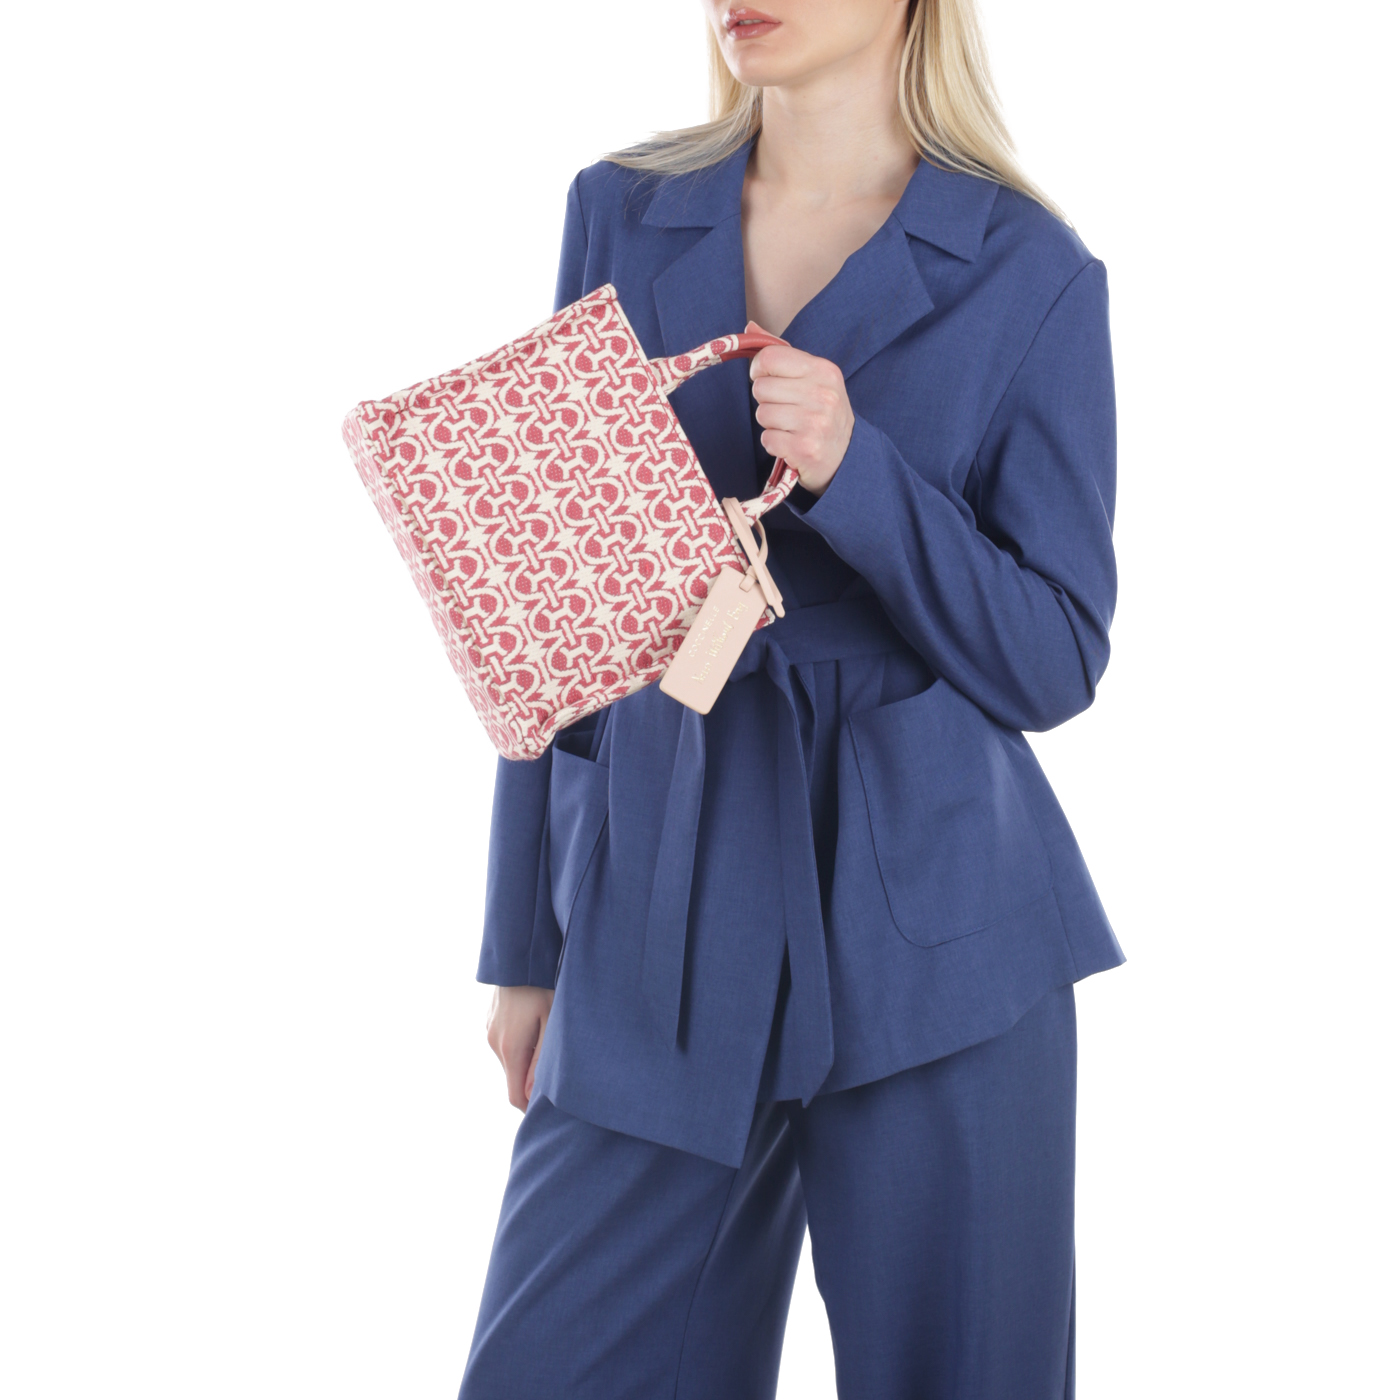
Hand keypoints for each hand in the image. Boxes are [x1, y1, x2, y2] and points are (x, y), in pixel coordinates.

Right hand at [485, 984, 553, 1110]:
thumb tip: (532, 1096)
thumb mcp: (551, 1024)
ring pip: (510, 1061)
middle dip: (531, 1085)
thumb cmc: (543, 987)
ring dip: (526, 1062)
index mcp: (511, 1048)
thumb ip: (541, 1062)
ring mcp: (490, 1031)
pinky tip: (537, 1028)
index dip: (531, 1109)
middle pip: (513, 1079)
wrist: (520, 956)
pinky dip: (520, 1046)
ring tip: (549, 1045)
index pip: (515, 1097)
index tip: (549, 1111)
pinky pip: (505, 1044)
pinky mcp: (491, 1021)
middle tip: (558, 1077)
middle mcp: (494, 1043)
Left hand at [746, 320, 853, 497]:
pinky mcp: (806, 449)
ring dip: (770, 423)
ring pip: (762, 414)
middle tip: (785, 409)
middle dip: (766, 400)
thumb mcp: (812, 377)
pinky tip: (790, 443)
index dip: (759, 370)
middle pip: (761, 388)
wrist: (846, 456)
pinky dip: (774, 443)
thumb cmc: (822, 412)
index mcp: (824, 370)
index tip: (766, 379)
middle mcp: (823, 395)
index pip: (770, 358)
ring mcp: (816, 423)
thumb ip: (781, 353)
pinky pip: (767, 439)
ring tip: (789, 426)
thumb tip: (750, 327)